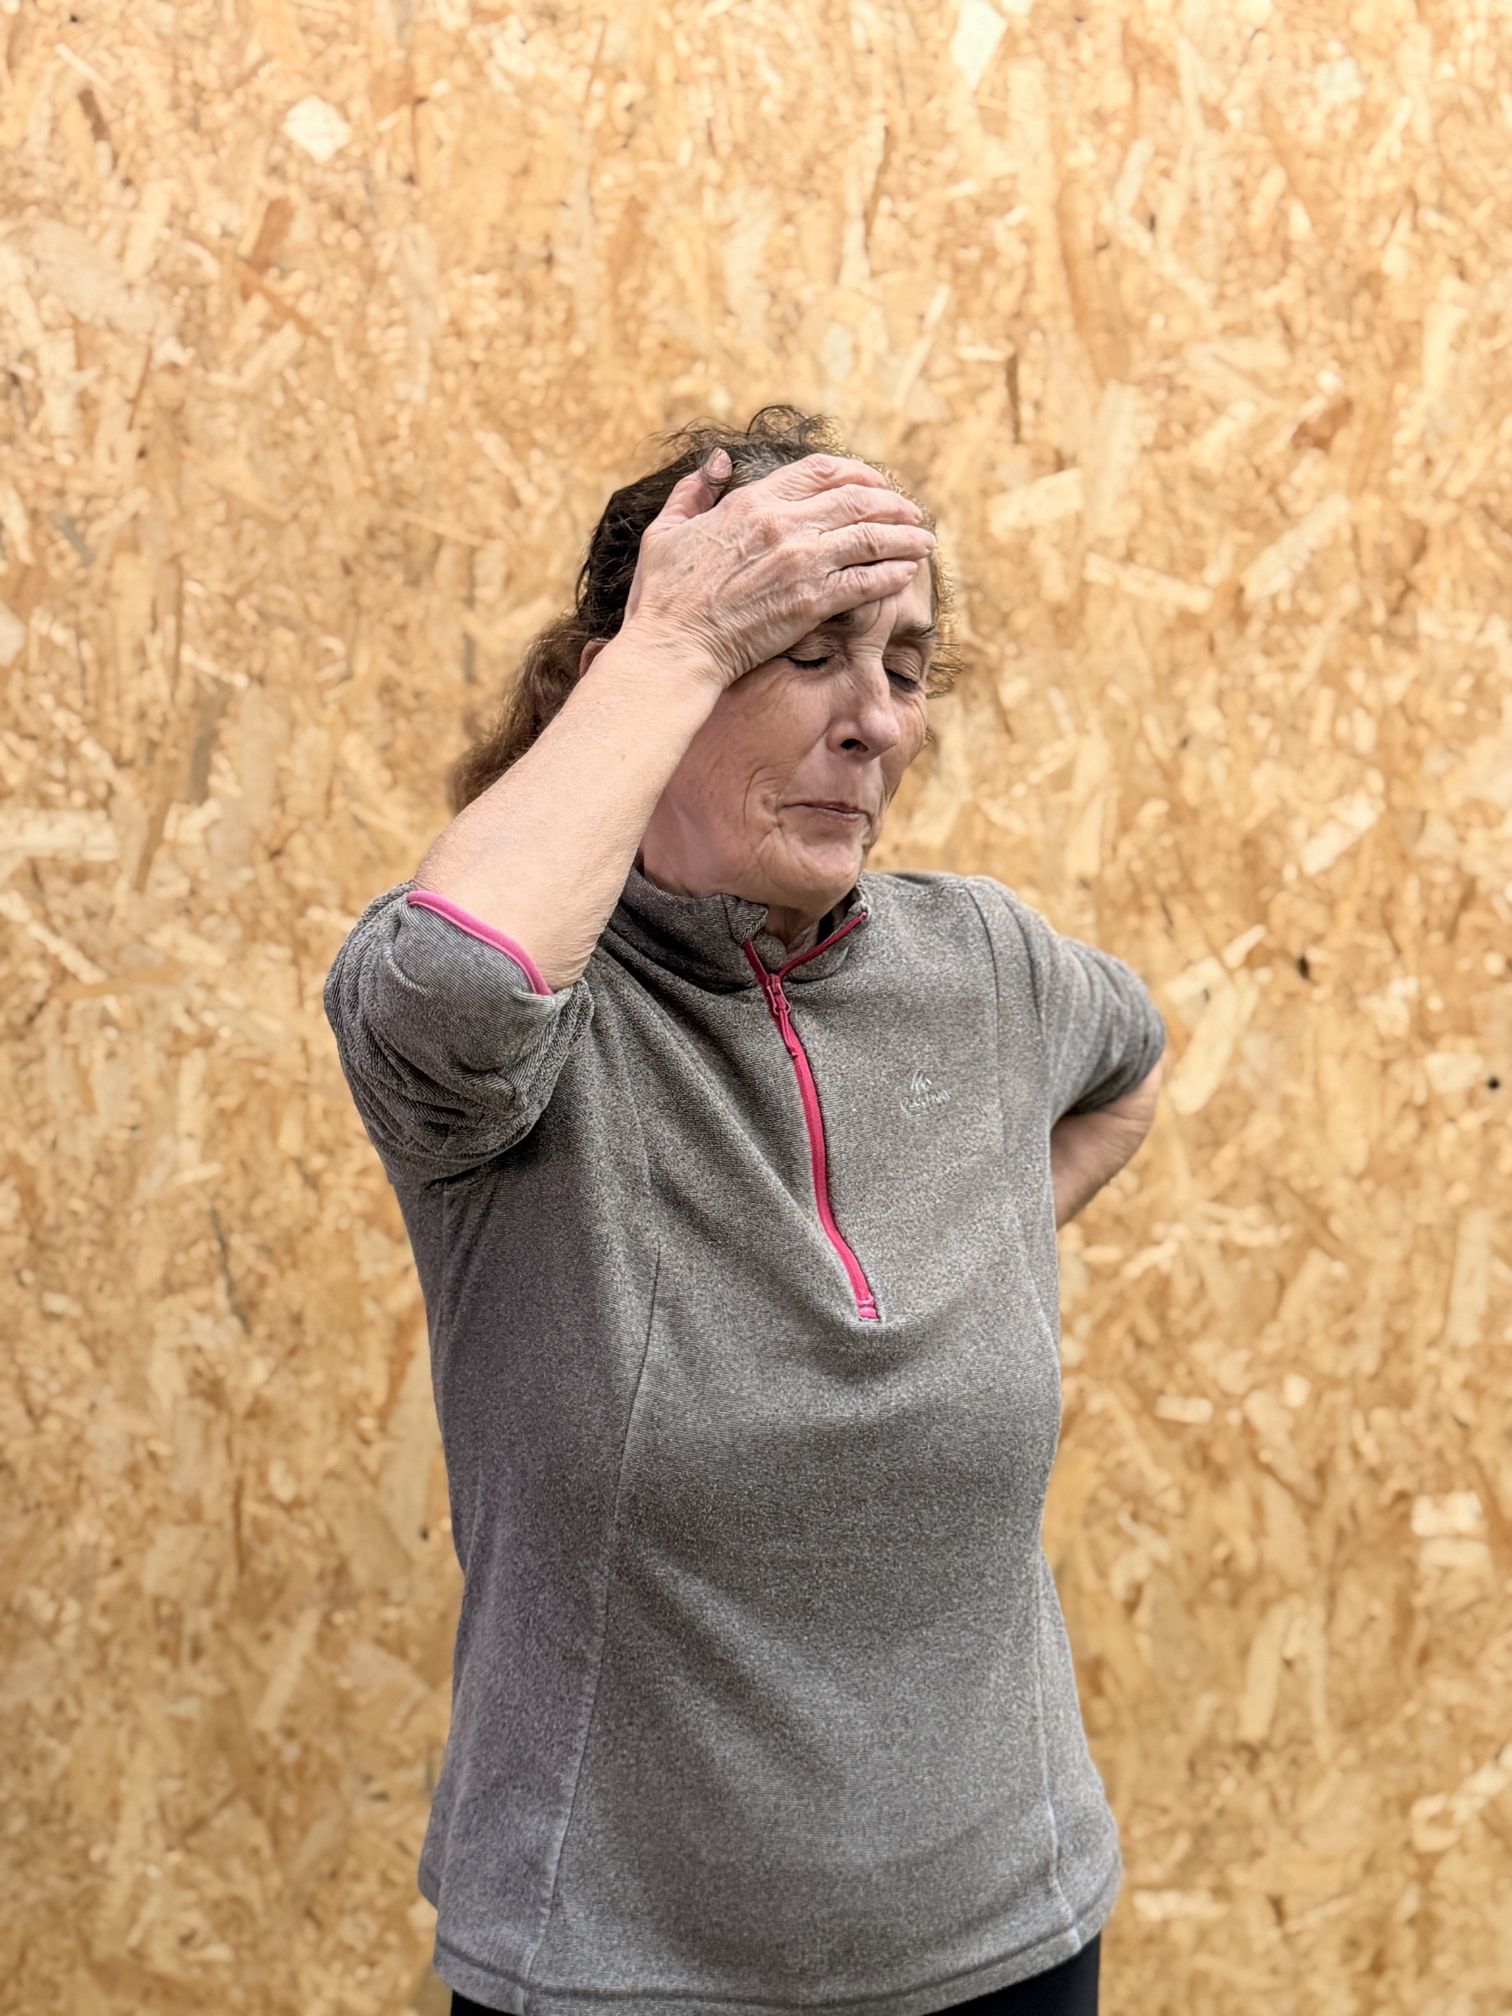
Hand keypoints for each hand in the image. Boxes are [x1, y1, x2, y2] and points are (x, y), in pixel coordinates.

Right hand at [622, 450, 935, 690]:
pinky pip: (867, 581)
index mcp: (752, 502)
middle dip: (892, 503)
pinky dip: (892, 575)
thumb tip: (719, 461)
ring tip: (925, 541)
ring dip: (905, 537)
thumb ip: (695, 490)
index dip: (857, 472)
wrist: (674, 648)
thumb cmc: (663, 597)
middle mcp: (784, 525)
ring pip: (871, 537)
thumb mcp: (668, 530)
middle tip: (912, 513)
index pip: (821, 470)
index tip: (875, 483)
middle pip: (856, 499)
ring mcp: (802, 563)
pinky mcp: (813, 603)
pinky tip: (906, 574)